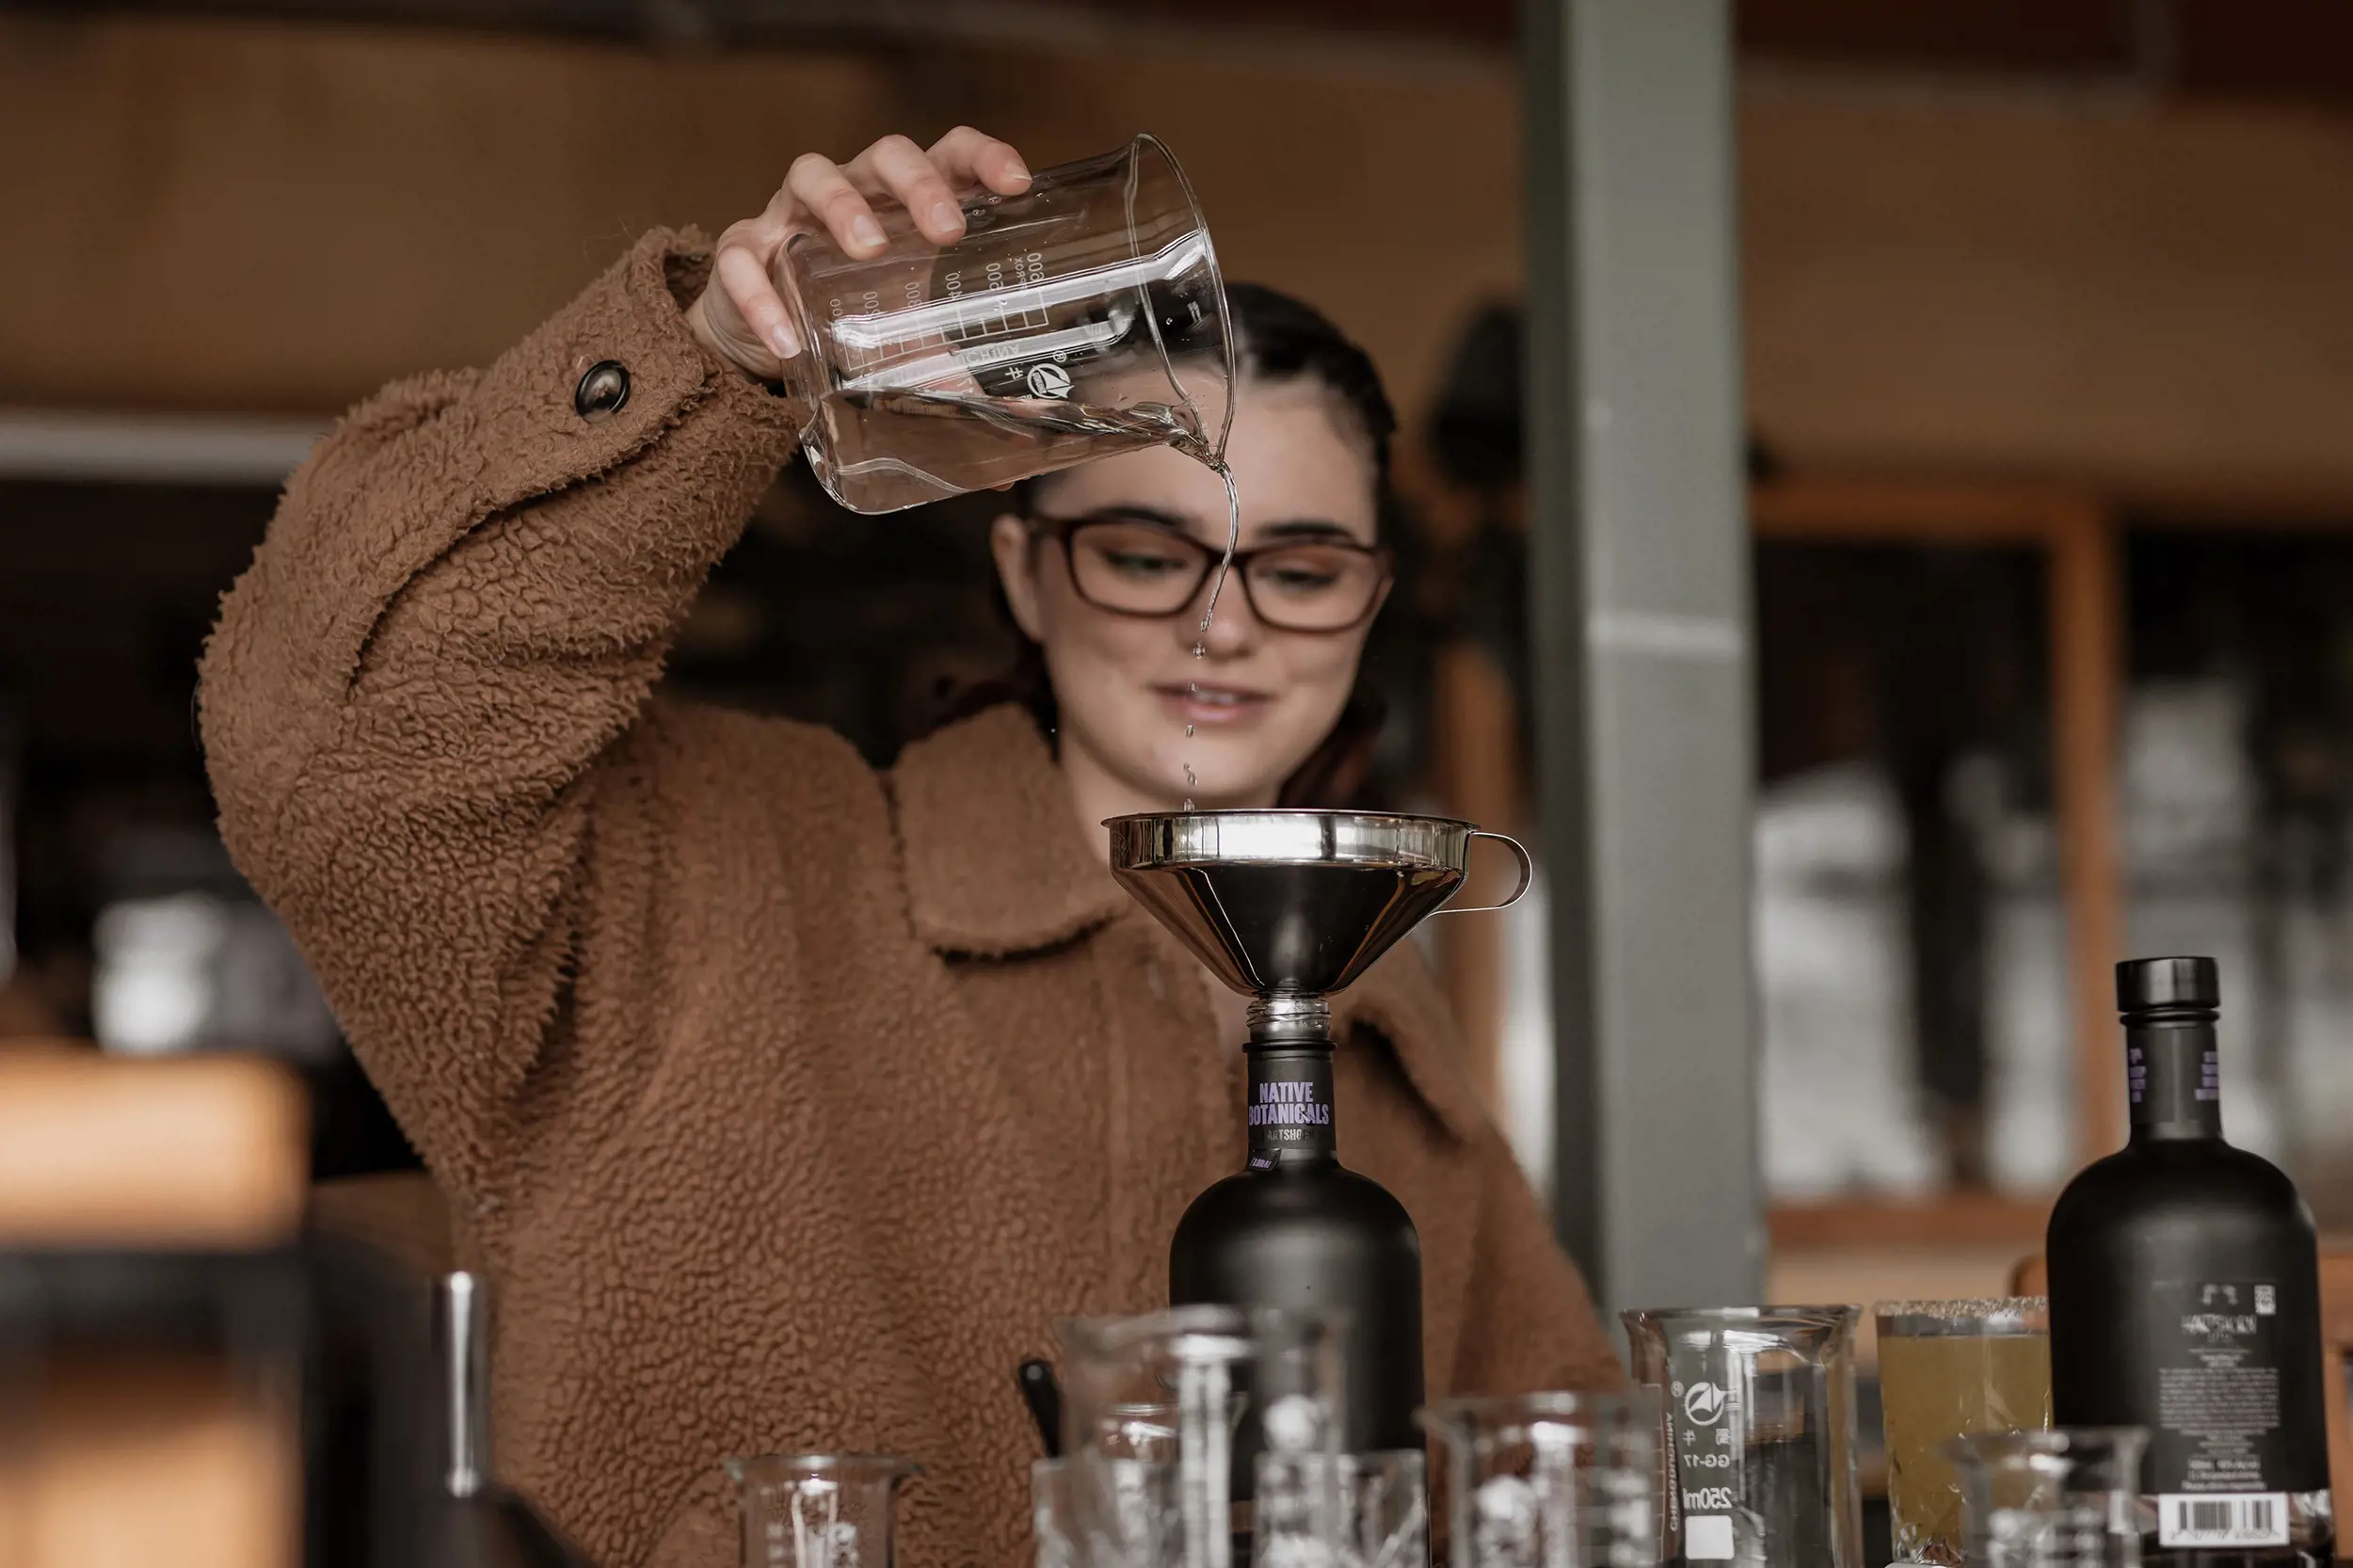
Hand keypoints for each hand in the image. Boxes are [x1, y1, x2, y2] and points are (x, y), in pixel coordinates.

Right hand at [687, 126, 1034, 381]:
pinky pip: (743, 260)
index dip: (983, 157)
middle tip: (946, 231)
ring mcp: (792, 216)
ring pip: (813, 175)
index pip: (949, 156)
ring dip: (842, 205)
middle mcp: (852, 194)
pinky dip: (761, 295)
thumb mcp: (911, 344)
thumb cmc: (851, 323)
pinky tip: (787, 338)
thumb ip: (961, 375)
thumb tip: (1030, 423)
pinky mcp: (742, 252)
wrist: (767, 342)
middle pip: (885, 155)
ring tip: (866, 248)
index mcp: (905, 207)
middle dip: (919, 184)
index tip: (1015, 184)